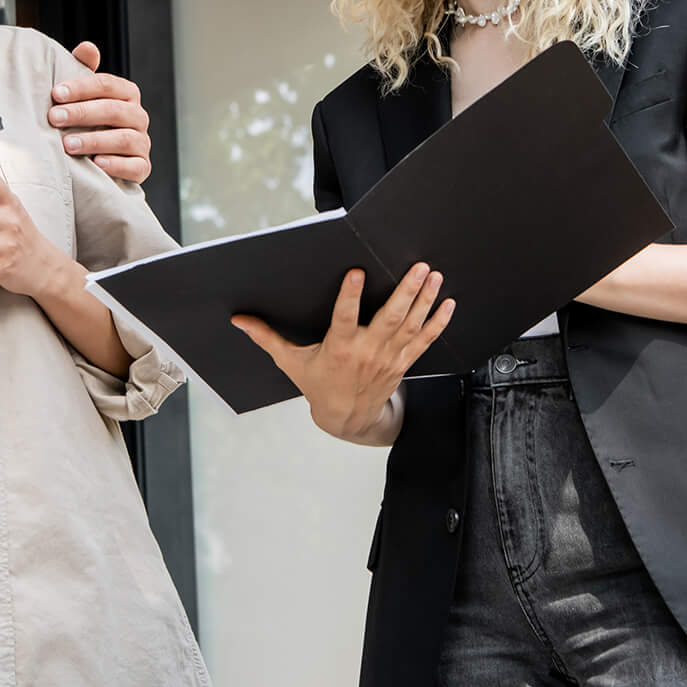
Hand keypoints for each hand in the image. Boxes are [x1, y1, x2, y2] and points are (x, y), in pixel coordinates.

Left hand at [54, 42, 151, 183]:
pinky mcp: (142, 167)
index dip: (81, 87)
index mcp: (126, 94)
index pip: (106, 85)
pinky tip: (96, 164)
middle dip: (82, 113)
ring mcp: (142, 142)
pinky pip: (135, 166)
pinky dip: (116, 164)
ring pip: (124, 138)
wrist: (100, 158)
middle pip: (114, 110)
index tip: (56, 93)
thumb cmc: (90, 121)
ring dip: (94, 140)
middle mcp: (138, 116)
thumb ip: (84, 70)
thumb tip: (87, 47)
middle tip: (54, 118)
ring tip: (68, 144)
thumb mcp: (85, 95)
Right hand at [233, 263, 452, 442]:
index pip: (345, 319)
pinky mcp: (403, 362)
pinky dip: (438, 322)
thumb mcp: (290, 363)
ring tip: (433, 275)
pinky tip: (448, 302)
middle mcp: (367, 352)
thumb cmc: (317, 385)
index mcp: (339, 349)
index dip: (350, 297)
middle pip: (390, 318)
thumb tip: (238, 319)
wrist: (347, 419)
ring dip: (424, 299)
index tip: (357, 272)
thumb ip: (267, 338)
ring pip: (411, 325)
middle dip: (406, 292)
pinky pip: (425, 341)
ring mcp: (389, 358)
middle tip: (418, 267)